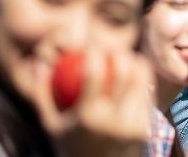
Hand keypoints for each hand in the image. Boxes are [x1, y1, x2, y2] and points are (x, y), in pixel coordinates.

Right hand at [31, 47, 153, 156]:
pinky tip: (136, 69)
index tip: (91, 45)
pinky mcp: (146, 127)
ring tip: (127, 54)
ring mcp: (133, 124)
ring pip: (141, 82)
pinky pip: (146, 95)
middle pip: (124, 74)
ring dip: (135, 62)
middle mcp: (113, 121)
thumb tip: (41, 64)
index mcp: (89, 117)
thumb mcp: (50, 123)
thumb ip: (43, 94)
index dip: (95, 53)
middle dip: (119, 52)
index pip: (94, 75)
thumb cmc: (70, 142)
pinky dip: (142, 80)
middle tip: (113, 46)